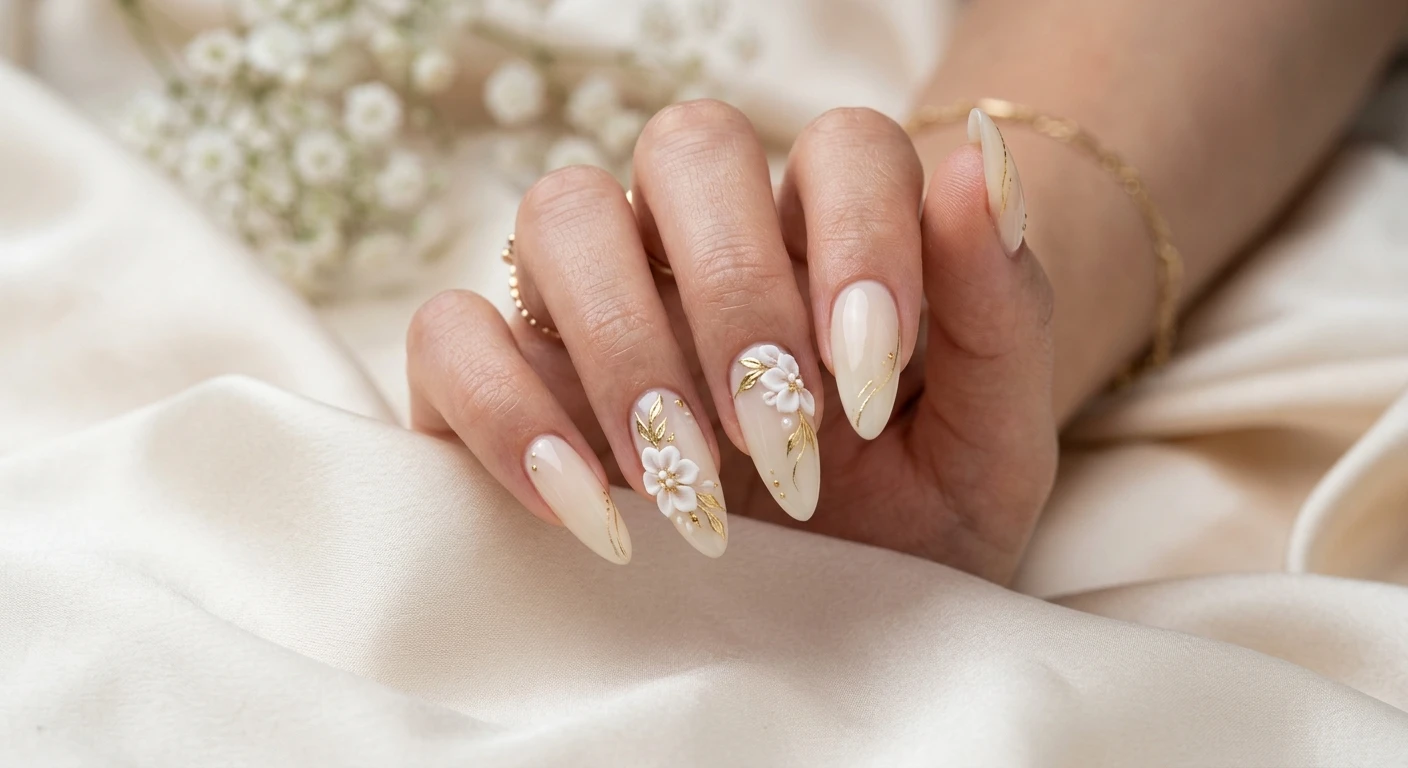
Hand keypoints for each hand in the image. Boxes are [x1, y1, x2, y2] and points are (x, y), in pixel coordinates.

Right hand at [406, 101, 1055, 582]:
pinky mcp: (499, 379)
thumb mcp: (988, 443)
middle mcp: (703, 244)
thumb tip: (980, 161)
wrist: (832, 628)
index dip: (859, 238)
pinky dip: (507, 411)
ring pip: (563, 211)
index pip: (841, 144)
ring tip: (689, 483)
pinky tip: (589, 507)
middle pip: (688, 145)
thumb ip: (1000, 309)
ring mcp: (594, 301)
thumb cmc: (915, 518)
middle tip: (778, 432)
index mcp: (832, 237)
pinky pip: (451, 335)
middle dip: (737, 291)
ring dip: (627, 344)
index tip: (870, 379)